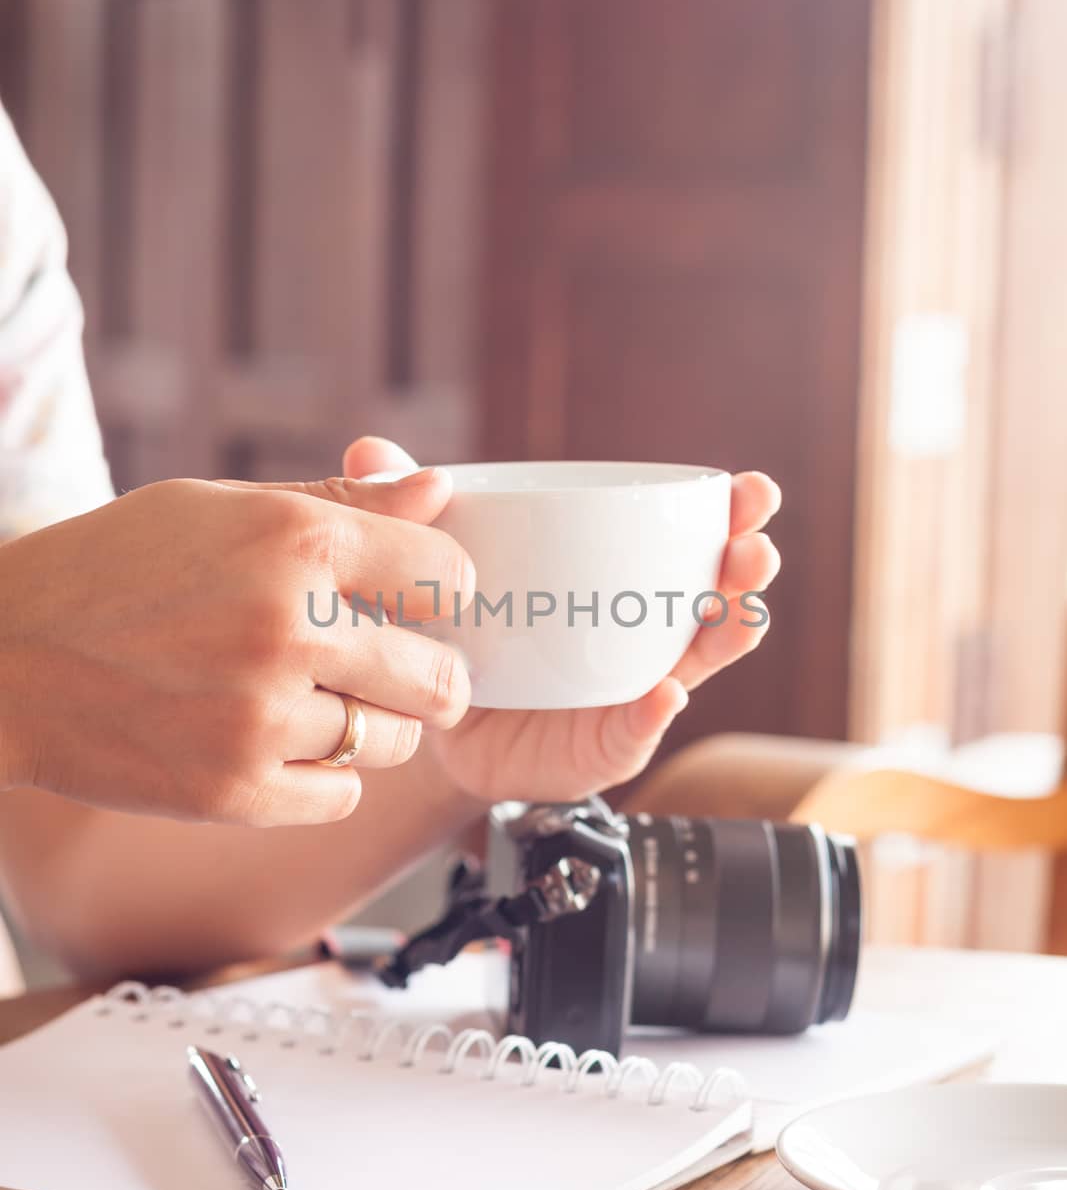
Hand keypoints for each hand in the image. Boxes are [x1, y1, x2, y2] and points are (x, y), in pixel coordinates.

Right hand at [0, 472, 474, 823]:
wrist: (0, 659)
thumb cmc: (113, 568)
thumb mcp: (218, 510)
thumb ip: (340, 504)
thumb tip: (440, 491)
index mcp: (293, 541)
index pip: (447, 574)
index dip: (443, 588)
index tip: (421, 598)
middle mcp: (288, 629)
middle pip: (442, 676)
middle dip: (429, 672)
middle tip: (393, 665)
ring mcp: (261, 718)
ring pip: (395, 741)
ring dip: (372, 724)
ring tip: (314, 699)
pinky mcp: (235, 792)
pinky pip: (340, 794)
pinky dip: (323, 775)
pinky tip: (276, 740)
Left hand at [342, 438, 780, 801]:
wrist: (436, 728)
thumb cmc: (458, 636)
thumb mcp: (434, 568)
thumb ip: (404, 509)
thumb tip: (366, 447)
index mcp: (617, 578)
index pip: (688, 538)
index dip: (728, 514)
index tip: (750, 488)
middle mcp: (638, 631)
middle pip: (712, 595)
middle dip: (744, 567)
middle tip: (756, 545)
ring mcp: (630, 688)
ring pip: (697, 661)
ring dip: (727, 633)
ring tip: (741, 612)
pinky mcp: (604, 742)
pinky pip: (637, 730)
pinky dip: (653, 712)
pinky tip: (663, 694)